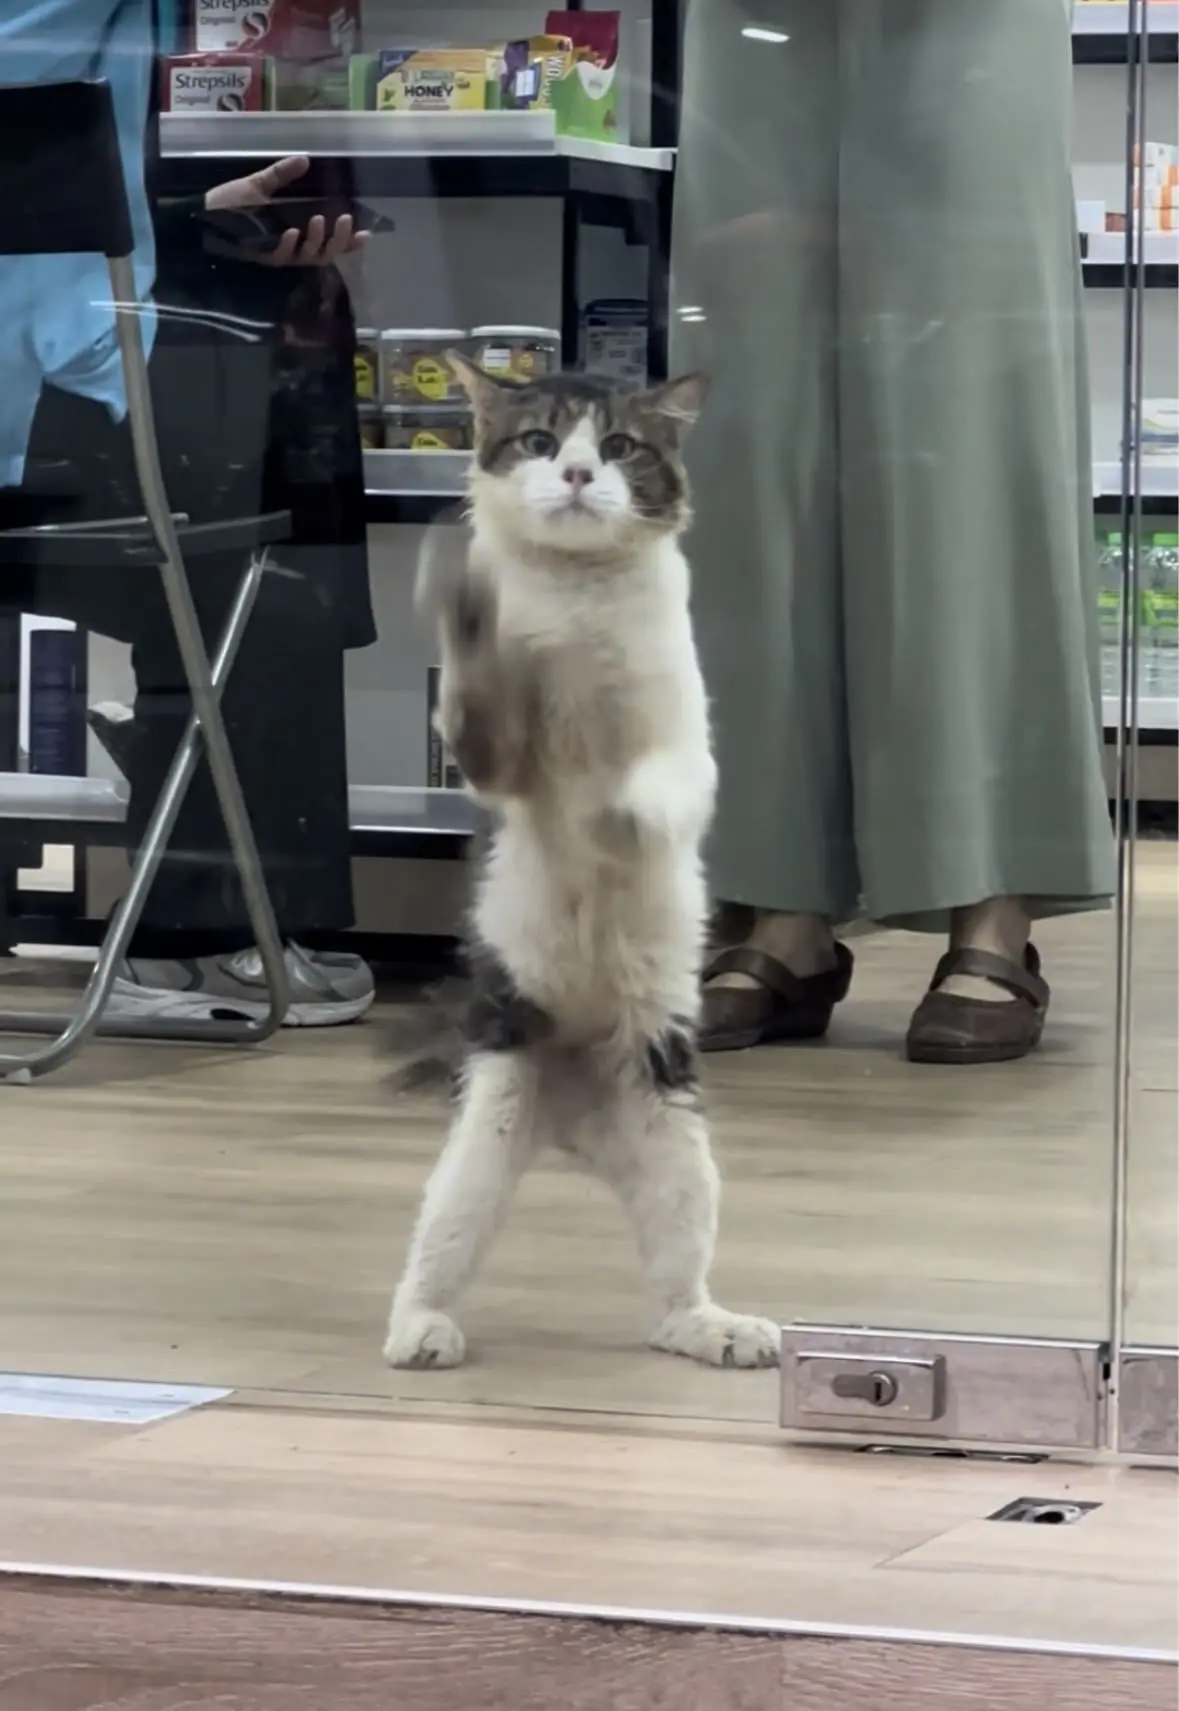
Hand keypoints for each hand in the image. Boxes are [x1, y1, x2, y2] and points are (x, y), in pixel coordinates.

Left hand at [204, 154, 367, 266]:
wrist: (202, 216)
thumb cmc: (230, 204)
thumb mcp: (259, 185)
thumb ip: (282, 174)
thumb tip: (305, 158)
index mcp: (295, 233)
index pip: (328, 242)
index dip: (347, 241)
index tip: (365, 233)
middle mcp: (290, 248)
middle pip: (325, 253)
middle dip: (338, 239)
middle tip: (344, 219)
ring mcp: (277, 253)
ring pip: (308, 257)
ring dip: (317, 240)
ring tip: (320, 219)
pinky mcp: (262, 255)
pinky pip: (281, 256)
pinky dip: (289, 245)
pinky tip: (293, 231)